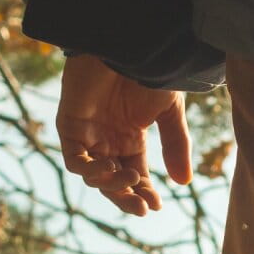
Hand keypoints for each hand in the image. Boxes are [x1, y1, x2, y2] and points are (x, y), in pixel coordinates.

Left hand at [56, 55, 192, 217]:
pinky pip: (74, 160)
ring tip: (130, 180)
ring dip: (112, 185)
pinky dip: (89, 170)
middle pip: (114, 183)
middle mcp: (108, 140)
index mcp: (131, 139)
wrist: (125, 45)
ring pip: (94, 177)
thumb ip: (175, 146)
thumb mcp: (169, 113)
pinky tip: (108, 168)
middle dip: (127, 198)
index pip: (135, 178)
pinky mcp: (70, 125)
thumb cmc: (147, 72)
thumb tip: (184, 182)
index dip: (144, 194)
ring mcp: (88, 134)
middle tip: (143, 208)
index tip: (157, 205)